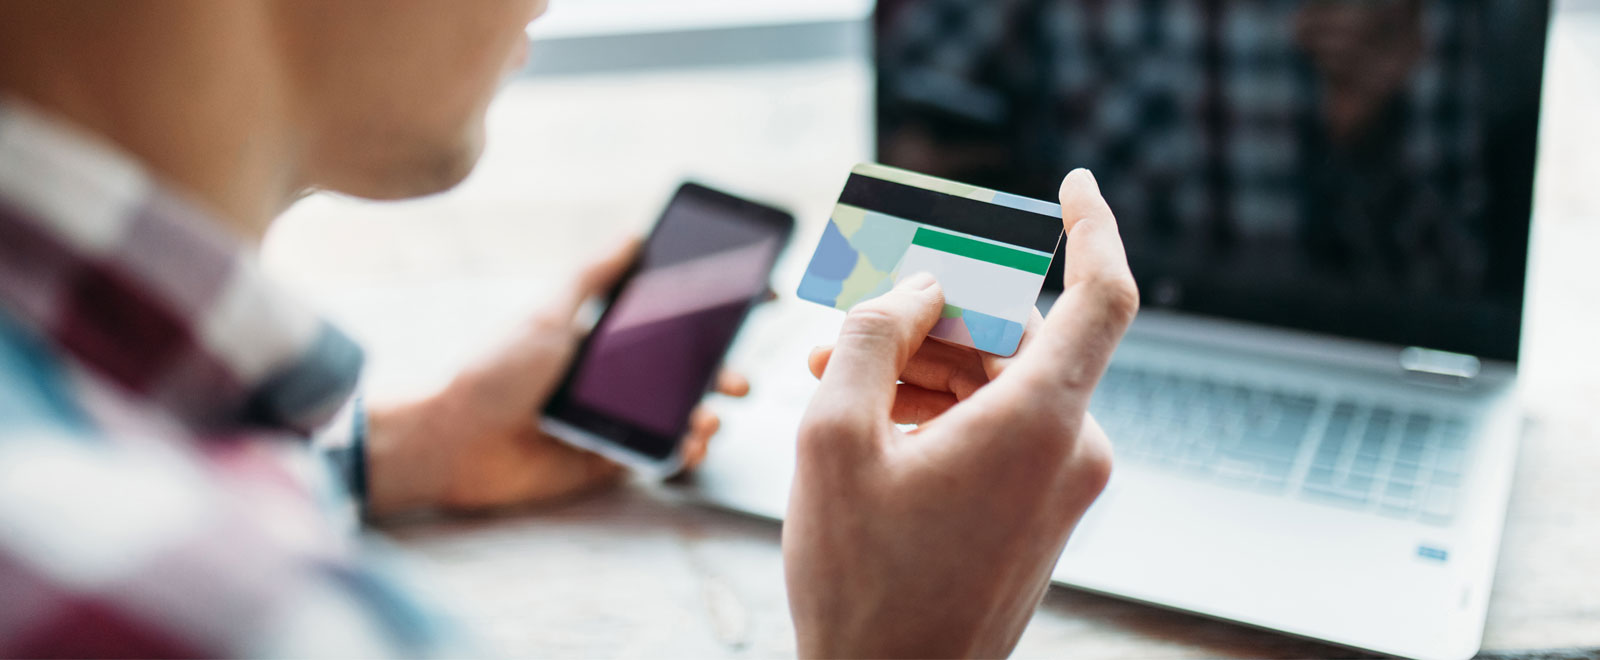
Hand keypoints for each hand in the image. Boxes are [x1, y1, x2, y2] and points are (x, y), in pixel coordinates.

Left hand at [364, 239, 748, 517]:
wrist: (453, 439)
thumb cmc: (495, 370)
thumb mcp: (547, 312)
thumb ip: (592, 276)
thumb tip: (635, 234)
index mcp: (603, 341)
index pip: (667, 325)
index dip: (710, 318)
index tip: (752, 304)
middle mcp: (614, 382)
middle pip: (685, 374)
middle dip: (721, 373)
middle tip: (738, 378)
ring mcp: (615, 424)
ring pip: (680, 417)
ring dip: (706, 416)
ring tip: (710, 415)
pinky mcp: (609, 463)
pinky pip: (660, 458)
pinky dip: (685, 452)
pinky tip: (692, 442)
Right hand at [783, 169, 1137, 657]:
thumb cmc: (861, 583)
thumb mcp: (834, 441)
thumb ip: (874, 337)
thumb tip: (917, 287)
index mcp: (1040, 423)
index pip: (1103, 294)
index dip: (1095, 227)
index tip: (1074, 183)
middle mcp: (1071, 449)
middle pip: (1019, 336)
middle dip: (933, 314)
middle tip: (851, 316)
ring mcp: (1060, 485)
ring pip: (1001, 383)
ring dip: (925, 364)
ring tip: (833, 371)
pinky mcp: (1039, 512)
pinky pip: (1000, 429)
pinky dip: (943, 409)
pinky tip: (871, 416)